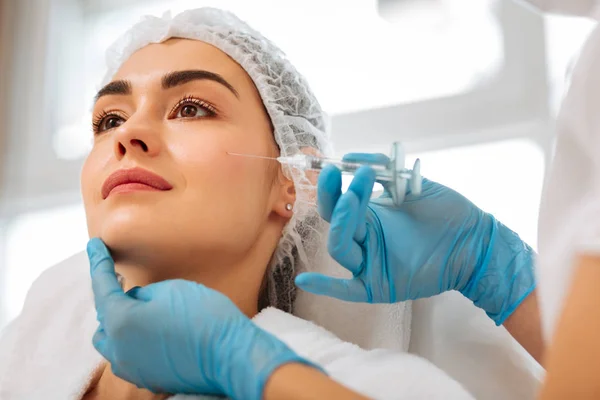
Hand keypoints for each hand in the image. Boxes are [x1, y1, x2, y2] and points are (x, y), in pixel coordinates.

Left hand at [87, 238, 313, 398]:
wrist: (231, 355)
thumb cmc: (205, 317)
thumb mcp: (171, 289)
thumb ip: (144, 293)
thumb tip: (136, 301)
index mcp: (121, 322)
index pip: (102, 286)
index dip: (98, 262)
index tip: (93, 245)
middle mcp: (119, 349)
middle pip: (105, 320)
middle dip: (113, 301)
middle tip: (127, 283)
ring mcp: (133, 368)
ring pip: (114, 343)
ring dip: (122, 325)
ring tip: (143, 312)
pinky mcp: (149, 379)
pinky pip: (131, 357)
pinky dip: (136, 342)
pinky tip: (156, 333)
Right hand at [295, 153, 535, 324]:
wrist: (476, 240)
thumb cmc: (448, 213)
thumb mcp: (411, 183)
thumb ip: (384, 169)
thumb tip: (351, 156)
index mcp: (370, 217)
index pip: (338, 203)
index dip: (331, 186)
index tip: (332, 166)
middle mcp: (366, 238)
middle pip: (334, 222)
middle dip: (335, 197)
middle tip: (342, 175)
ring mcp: (370, 262)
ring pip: (340, 247)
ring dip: (341, 222)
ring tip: (353, 198)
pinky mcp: (378, 284)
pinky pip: (347, 289)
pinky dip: (326, 286)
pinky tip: (305, 279)